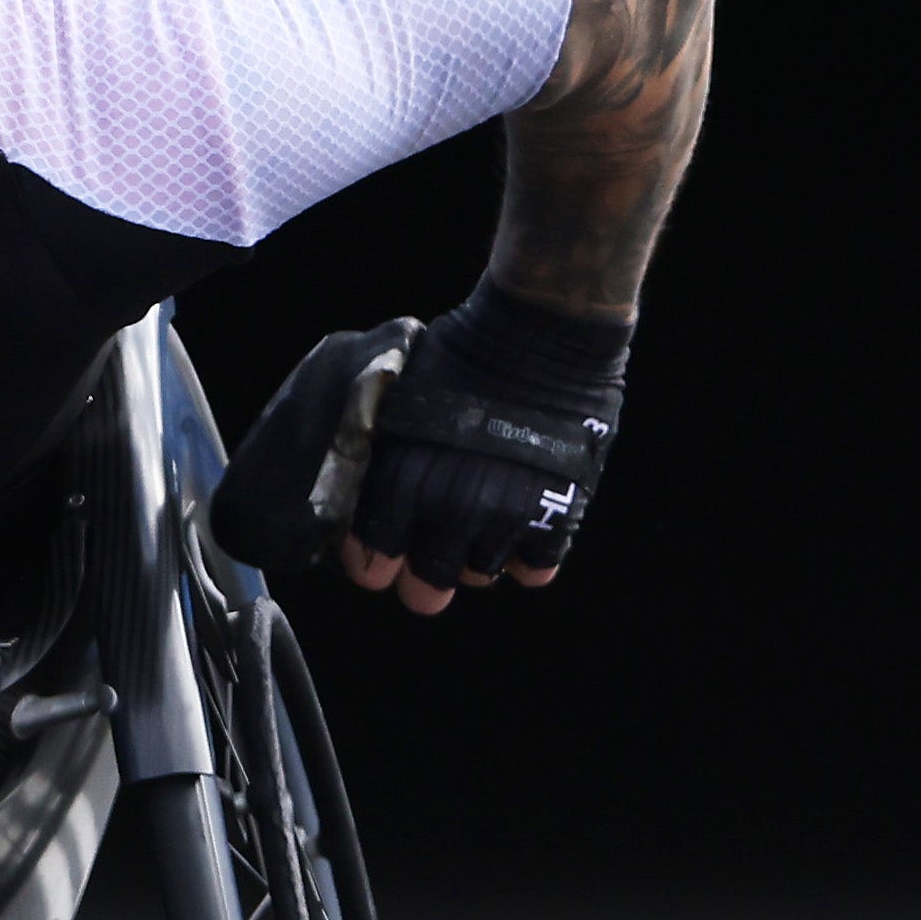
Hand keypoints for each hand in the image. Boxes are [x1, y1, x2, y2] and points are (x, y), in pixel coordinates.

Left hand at [342, 286, 628, 614]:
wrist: (540, 330)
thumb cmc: (460, 353)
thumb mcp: (397, 402)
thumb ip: (381, 458)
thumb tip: (362, 489)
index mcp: (401, 486)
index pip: (371, 566)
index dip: (375, 560)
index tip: (383, 548)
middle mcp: (449, 513)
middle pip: (425, 589)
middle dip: (423, 574)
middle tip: (431, 548)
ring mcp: (506, 520)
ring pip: (480, 575)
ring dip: (475, 554)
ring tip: (482, 514)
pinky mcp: (557, 516)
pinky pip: (535, 569)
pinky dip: (527, 553)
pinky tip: (522, 519)